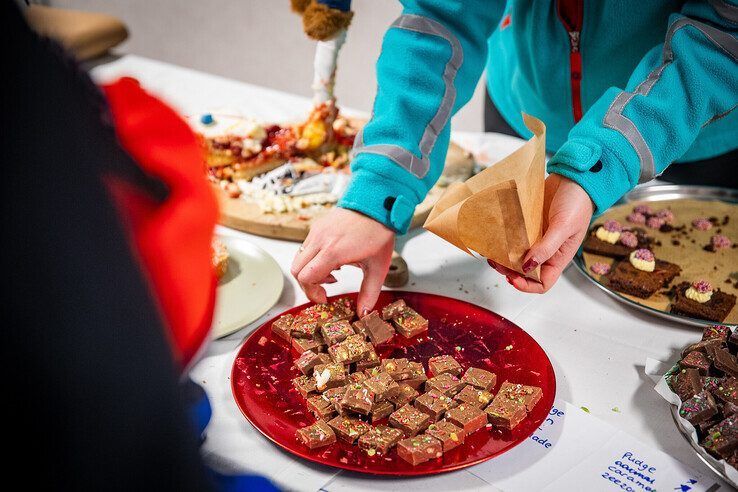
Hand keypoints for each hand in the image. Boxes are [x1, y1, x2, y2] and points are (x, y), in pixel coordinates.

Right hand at [291, 208, 394, 313]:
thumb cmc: (378, 231)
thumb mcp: (378, 267)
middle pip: (296, 270)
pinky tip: (333, 259)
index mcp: (333, 251)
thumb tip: (364, 313)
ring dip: (310, 271)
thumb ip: (369, 292)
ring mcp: (316, 232)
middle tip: (326, 289)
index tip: (325, 299)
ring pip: (299, 258)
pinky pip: (306, 247)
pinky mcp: (317, 226)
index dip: (312, 293)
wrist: (377, 202)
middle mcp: (320, 240)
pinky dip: (313, 259)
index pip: (306, 278)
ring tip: (332, 273)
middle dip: (308, 284)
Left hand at [489, 173, 593, 292]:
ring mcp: (535, 237)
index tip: (512, 278)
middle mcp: (546, 250)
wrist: (574, 177)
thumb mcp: (564, 227)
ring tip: (491, 252)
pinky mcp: (527, 224)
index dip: (527, 285)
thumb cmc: (578, 202)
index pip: (543, 282)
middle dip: (509, 271)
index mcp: (559, 257)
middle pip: (525, 271)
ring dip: (503, 257)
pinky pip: (513, 237)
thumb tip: (528, 266)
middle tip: (496, 263)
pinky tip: (494, 237)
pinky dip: (503, 240)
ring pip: (516, 255)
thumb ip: (547, 247)